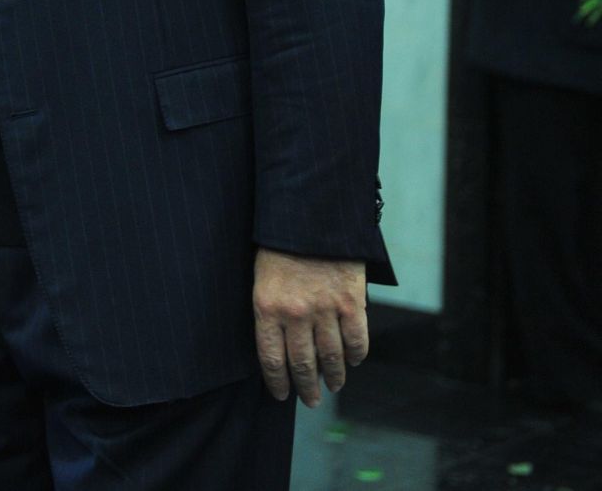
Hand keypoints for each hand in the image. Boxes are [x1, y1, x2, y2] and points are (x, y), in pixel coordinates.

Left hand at [253, 248, 368, 406]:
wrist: (310, 219)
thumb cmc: (279, 248)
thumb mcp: (261, 280)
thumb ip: (270, 313)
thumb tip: (280, 347)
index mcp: (267, 309)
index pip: (272, 359)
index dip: (278, 382)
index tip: (282, 395)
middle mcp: (296, 315)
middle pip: (302, 365)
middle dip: (306, 388)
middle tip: (311, 400)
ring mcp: (326, 310)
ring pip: (331, 357)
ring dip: (334, 376)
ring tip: (333, 385)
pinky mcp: (352, 303)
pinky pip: (357, 340)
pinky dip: (356, 356)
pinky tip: (353, 361)